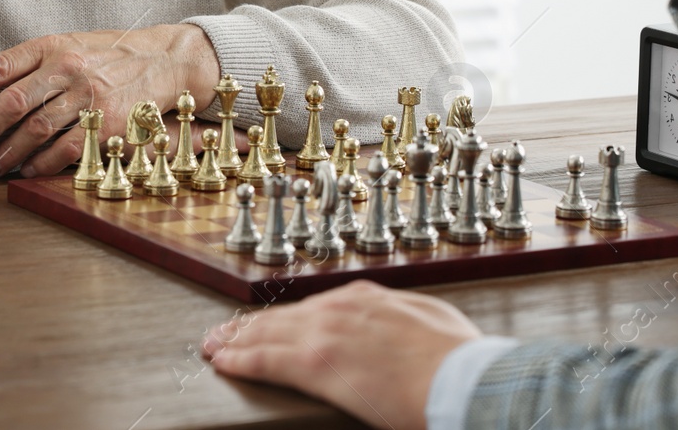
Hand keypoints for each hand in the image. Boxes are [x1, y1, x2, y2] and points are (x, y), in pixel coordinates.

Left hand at [0, 24, 219, 177]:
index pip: (0, 65)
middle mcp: (68, 68)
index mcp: (52, 46)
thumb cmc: (108, 57)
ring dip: (6, 154)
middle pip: (12, 103)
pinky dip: (40, 164)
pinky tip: (27, 171)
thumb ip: (33, 66)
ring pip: (34, 130)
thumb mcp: (70, 46)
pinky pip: (64, 149)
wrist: (164, 60)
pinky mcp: (107, 122)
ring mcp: (88, 96)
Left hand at [202, 280, 480, 429]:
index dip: (287, 317)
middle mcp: (339, 309)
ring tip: (215, 345)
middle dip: (251, 325)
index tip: (271, 321)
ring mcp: (325, 334)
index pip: (313, 306)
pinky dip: (240, 359)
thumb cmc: (457, 358)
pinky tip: (223, 362)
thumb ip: (402, 317)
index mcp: (366, 298)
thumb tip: (396, 323)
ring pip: (268, 333)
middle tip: (225, 332)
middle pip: (283, 317)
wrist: (462, 379)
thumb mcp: (430, 319)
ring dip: (237, 339)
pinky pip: (266, 360)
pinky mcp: (316, 364)